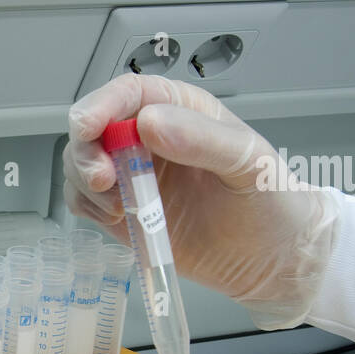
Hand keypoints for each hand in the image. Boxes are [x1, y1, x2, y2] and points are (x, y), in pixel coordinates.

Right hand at [63, 73, 341, 329]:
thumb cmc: (272, 203)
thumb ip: (203, 139)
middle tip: (103, 179)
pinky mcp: (123, 210)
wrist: (273, 260)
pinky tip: (117, 219)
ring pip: (81, 164)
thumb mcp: (250, 163)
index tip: (88, 127)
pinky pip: (85, 201)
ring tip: (118, 207)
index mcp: (181, 110)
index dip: (101, 105)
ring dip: (85, 183)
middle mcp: (149, 138)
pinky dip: (87, 208)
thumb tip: (148, 123)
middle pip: (93, 128)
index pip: (129, 93)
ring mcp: (132, 175)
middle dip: (85, 151)